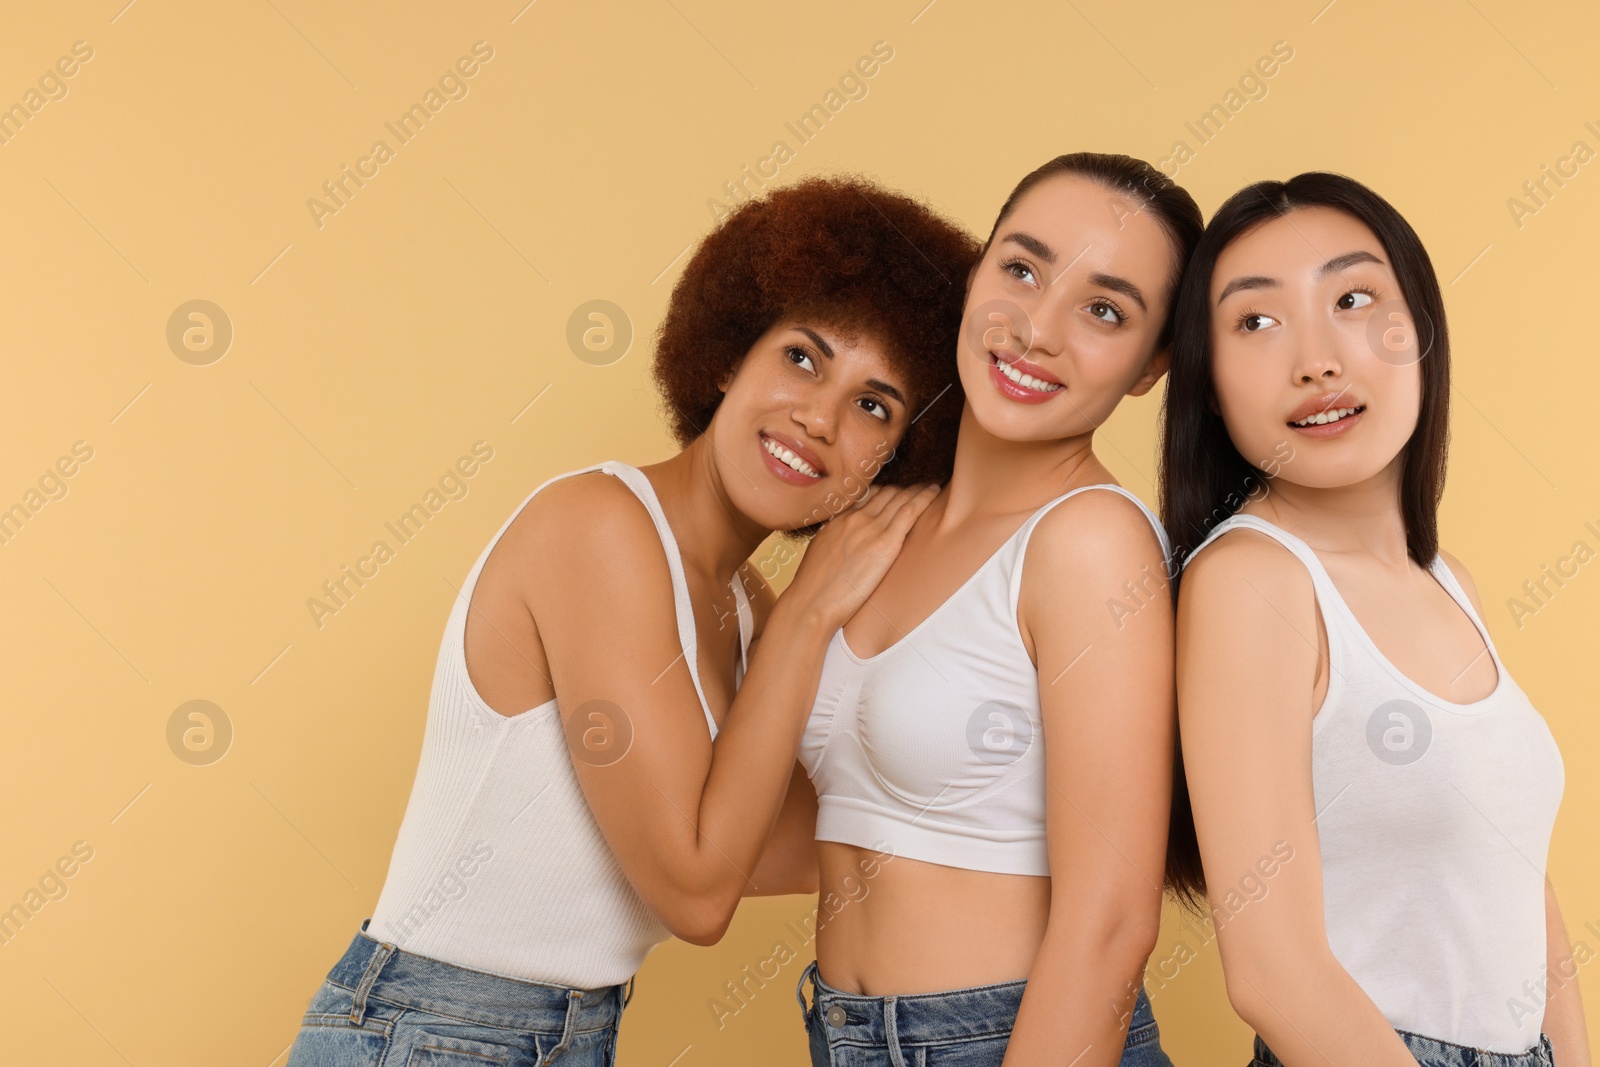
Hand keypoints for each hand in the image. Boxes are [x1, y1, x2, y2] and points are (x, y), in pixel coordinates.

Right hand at [780, 483, 939, 630]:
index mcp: (839, 520)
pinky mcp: (885, 543)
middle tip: (921, 485)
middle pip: (886, 493)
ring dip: (918, 489)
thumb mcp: (820, 555)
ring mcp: (870, 527)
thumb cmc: (813, 589)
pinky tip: (934, 491)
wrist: (811, 603)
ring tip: (932, 485)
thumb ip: (835, 543)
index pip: (867, 496)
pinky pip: (909, 511)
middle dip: (905, 488)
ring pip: (900, 498)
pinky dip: (924, 497)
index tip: (896, 491)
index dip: (885, 492)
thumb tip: (842, 549)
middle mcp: (855, 518)